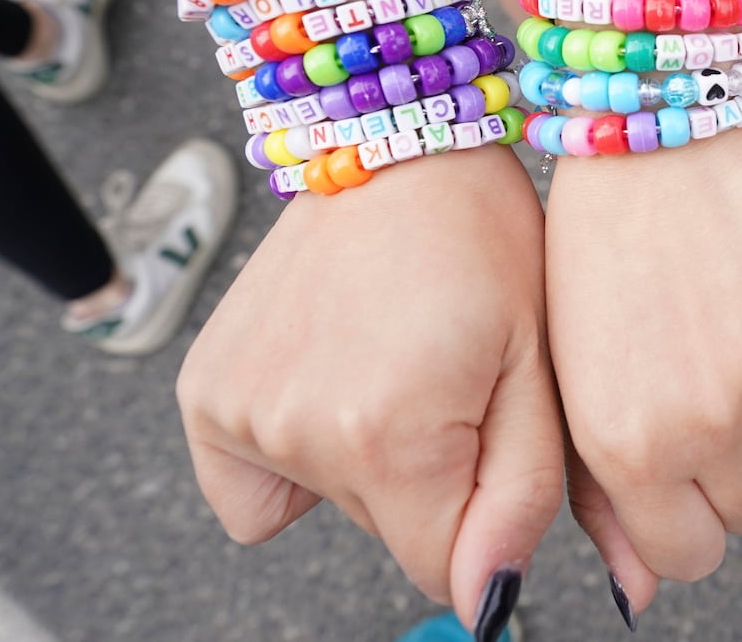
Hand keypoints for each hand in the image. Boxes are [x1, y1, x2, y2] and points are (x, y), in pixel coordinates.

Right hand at [177, 148, 562, 635]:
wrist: (396, 145)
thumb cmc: (486, 243)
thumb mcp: (538, 369)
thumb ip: (520, 498)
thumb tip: (487, 605)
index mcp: (390, 436)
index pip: (445, 567)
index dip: (484, 517)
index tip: (492, 435)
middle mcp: (299, 432)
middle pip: (390, 531)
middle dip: (432, 478)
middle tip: (449, 375)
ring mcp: (239, 412)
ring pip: (334, 503)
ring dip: (371, 458)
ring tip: (396, 359)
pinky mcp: (203, 394)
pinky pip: (253, 488)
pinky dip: (295, 455)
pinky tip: (333, 381)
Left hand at [547, 127, 741, 617]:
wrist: (657, 139)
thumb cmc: (600, 251)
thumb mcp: (577, 382)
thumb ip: (605, 499)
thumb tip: (642, 596)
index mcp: (629, 448)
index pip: (688, 556)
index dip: (690, 514)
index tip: (689, 468)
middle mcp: (706, 429)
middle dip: (738, 464)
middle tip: (717, 384)